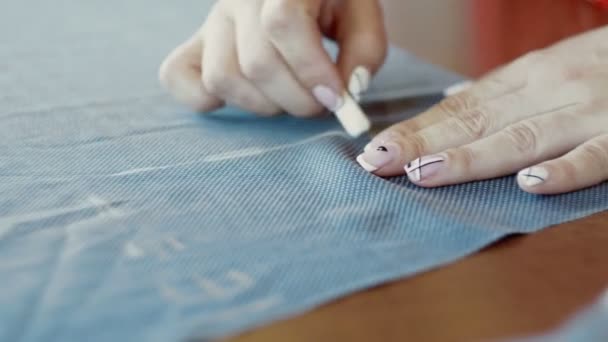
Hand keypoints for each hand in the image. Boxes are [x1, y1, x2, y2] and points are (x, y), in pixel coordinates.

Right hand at [158, 0, 386, 116]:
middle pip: (256, 62)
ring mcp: (212, 22)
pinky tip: (243, 96)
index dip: (311, 70)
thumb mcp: (359, 13)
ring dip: (263, 104)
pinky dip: (204, 99)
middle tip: (321, 104)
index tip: (337, 98)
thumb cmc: (330, 2)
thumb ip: (365, 49)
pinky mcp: (194, 44)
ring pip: (222, 77)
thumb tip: (347, 90)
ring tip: (289, 98)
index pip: (282, 24)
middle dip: (297, 99)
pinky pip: (179, 78)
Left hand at [356, 27, 607, 194]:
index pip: (459, 108)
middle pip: (475, 122)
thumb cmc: (602, 66)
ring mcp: (588, 111)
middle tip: (376, 163)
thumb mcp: (547, 67)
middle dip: (422, 143)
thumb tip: (451, 101)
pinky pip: (597, 155)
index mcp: (525, 78)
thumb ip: (500, 90)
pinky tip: (531, 184)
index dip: (415, 129)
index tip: (374, 149)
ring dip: (471, 157)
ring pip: (521, 136)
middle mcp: (548, 90)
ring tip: (423, 173)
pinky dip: (566, 168)